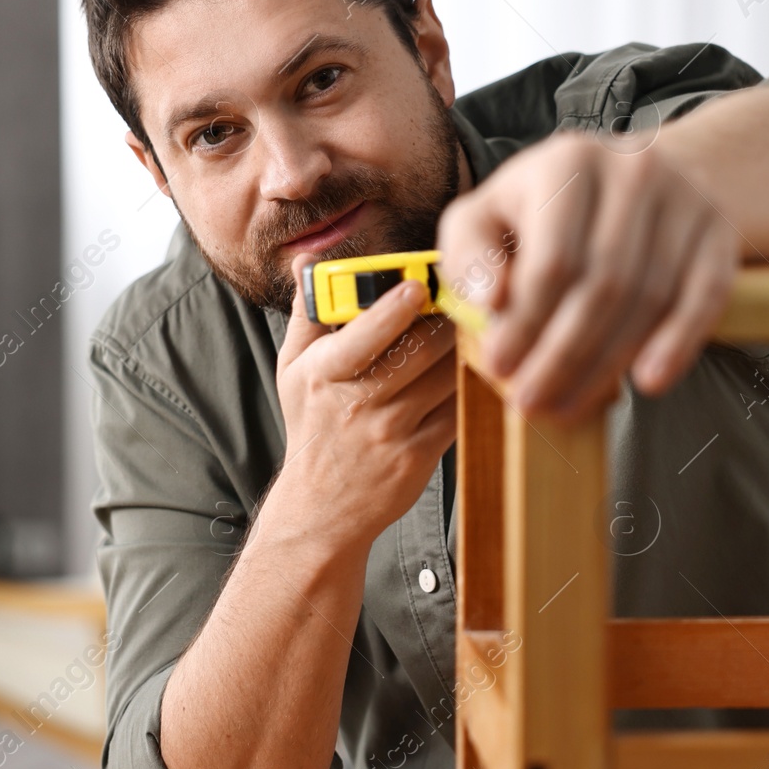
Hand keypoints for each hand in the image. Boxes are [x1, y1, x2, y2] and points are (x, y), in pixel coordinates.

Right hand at [268, 253, 458, 548]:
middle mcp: (358, 403)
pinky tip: (474, 366)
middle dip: (445, 318)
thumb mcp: (293, 370)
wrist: (321, 507)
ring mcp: (392, 432)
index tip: (418, 285)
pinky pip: (457, 410)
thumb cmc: (311, 428)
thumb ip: (307, 314)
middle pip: (417, 350)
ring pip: (444, 376)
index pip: (364, 337)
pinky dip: (470, 385)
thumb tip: (310, 261)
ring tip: (475, 324)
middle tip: (463, 294)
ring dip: (463, 346)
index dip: (394, 309)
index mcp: (325, 375)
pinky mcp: (420, 455)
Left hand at [436, 131, 738, 423]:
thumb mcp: (486, 214)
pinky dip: (679, 343)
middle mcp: (634, 171)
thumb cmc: (545, 207)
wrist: (635, 175)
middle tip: (532, 403)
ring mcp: (685, 198)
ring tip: (569, 404)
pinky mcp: (718, 230)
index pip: (552, 261)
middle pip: (602, 286)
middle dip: (563, 356)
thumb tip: (492, 301)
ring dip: (607, 364)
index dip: (525, 324)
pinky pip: (705, 297)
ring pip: (649, 298)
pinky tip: (649, 381)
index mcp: (568, 163)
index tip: (500, 367)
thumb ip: (469, 254)